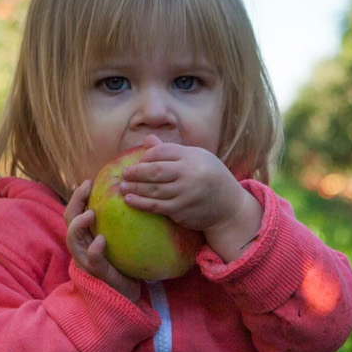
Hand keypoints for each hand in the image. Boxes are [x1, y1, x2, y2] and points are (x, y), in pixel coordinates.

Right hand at [64, 179, 142, 301]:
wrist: (126, 296)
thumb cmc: (124, 266)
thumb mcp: (119, 241)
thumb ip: (119, 225)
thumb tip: (134, 198)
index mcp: (85, 238)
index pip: (74, 213)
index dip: (78, 196)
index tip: (89, 181)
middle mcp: (81, 248)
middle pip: (68, 220)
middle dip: (75, 202)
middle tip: (87, 188)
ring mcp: (86, 261)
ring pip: (73, 239)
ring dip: (79, 225)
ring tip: (90, 213)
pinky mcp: (97, 274)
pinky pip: (91, 260)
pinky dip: (93, 249)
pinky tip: (100, 241)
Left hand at [117, 135, 263, 261]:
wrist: (229, 206)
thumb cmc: (210, 177)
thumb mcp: (196, 158)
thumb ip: (171, 151)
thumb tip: (148, 139)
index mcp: (192, 157)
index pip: (163, 152)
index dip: (147, 156)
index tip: (139, 161)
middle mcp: (189, 174)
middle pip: (155, 170)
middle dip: (136, 172)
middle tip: (124, 173)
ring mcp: (185, 193)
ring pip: (154, 190)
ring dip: (135, 188)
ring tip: (122, 187)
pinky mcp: (182, 211)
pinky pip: (157, 207)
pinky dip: (141, 203)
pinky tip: (130, 200)